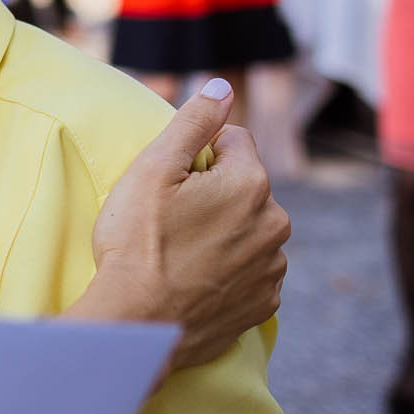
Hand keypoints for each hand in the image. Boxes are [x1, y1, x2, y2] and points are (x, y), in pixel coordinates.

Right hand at [74, 80, 287, 368]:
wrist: (138, 326)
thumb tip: (223, 86)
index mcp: (252, 184)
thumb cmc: (138, 243)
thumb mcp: (154, 168)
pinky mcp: (263, 306)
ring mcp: (271, 270)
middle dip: (214, 194)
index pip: (233, 141)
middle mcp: (275, 225)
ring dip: (223, 233)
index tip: (170, 183)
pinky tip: (193, 279)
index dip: (197, 155)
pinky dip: (227, 271)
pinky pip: (249, 271)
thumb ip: (194, 121)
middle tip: (170, 219)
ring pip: (247, 230)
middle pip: (243, 187)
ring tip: (179, 253)